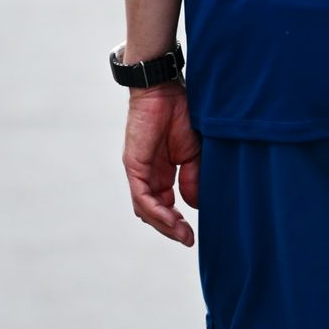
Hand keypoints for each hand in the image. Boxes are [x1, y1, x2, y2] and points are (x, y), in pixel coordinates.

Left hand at [123, 82, 199, 246]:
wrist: (164, 89)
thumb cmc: (180, 114)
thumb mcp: (194, 152)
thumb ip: (192, 178)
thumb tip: (194, 206)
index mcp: (162, 172)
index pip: (165, 204)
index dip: (177, 220)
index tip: (193, 233)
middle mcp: (148, 175)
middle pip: (154, 212)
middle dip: (171, 228)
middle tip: (188, 239)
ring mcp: (139, 172)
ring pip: (146, 209)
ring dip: (164, 224)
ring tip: (182, 233)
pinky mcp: (134, 167)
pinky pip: (142, 196)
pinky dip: (156, 211)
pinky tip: (171, 219)